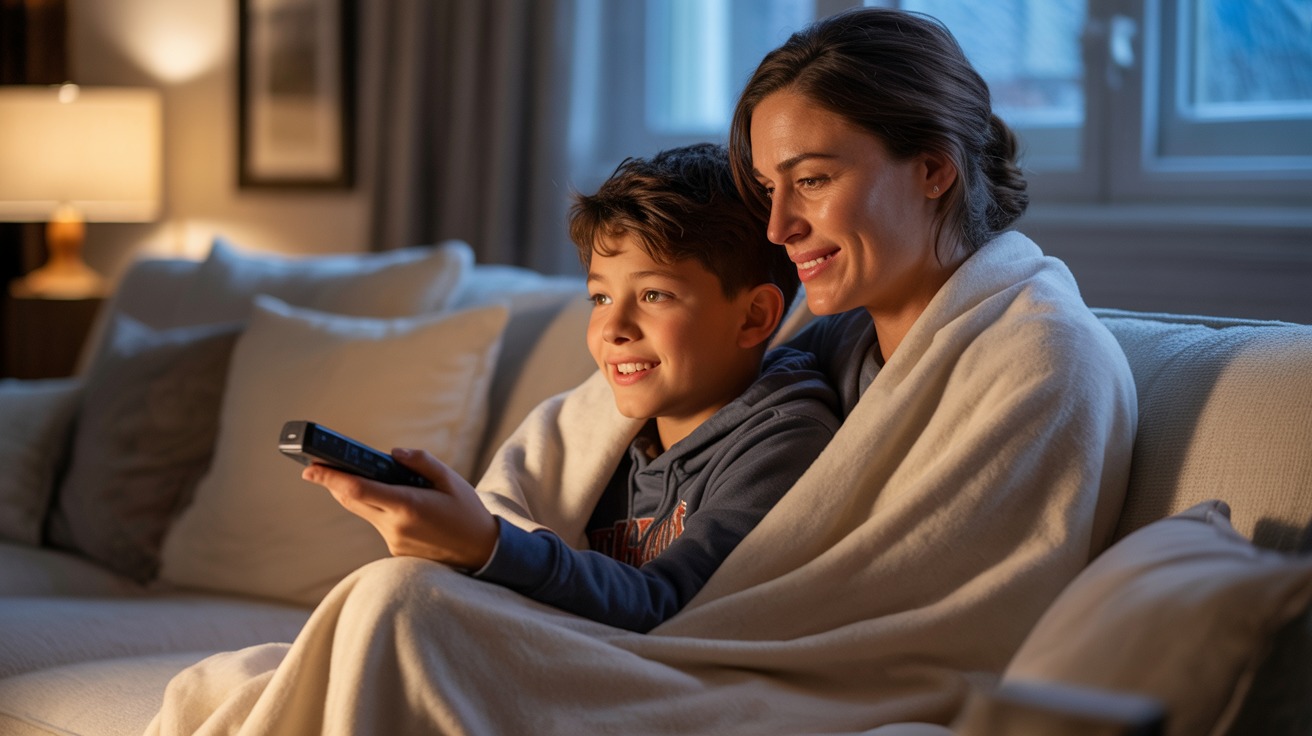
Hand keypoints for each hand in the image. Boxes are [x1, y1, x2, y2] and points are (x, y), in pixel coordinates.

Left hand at [302, 448, 499, 569]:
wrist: (482, 553)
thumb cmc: (468, 512)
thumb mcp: (451, 479)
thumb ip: (421, 462)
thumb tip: (393, 454)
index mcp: (408, 506)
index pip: (358, 490)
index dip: (331, 478)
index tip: (311, 468)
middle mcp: (395, 526)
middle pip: (352, 502)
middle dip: (334, 484)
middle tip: (318, 467)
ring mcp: (393, 541)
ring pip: (365, 512)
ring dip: (360, 494)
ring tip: (363, 476)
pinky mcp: (395, 550)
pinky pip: (379, 523)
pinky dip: (380, 508)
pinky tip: (397, 502)